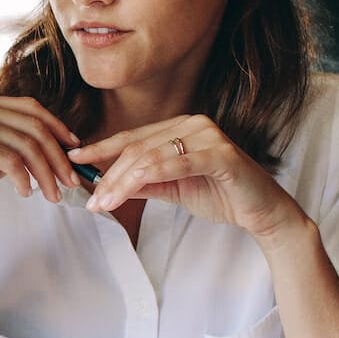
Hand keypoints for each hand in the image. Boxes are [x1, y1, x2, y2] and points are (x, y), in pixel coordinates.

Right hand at [0, 95, 82, 242]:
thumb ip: (15, 148)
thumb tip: (59, 150)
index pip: (29, 108)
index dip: (57, 127)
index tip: (75, 150)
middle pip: (33, 125)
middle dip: (58, 155)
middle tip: (72, 181)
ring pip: (26, 144)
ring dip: (46, 173)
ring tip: (54, 195)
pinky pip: (11, 159)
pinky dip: (24, 179)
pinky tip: (26, 194)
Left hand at [69, 114, 304, 246]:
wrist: (263, 213)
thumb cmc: (222, 196)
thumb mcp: (174, 189)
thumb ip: (145, 182)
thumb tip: (107, 183)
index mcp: (181, 127)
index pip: (133, 138)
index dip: (101, 149)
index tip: (74, 160)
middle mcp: (193, 124)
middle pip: (138, 148)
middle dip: (108, 174)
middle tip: (89, 198)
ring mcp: (208, 136)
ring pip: (151, 156)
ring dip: (121, 181)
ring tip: (102, 202)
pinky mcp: (221, 154)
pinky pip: (177, 164)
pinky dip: (149, 176)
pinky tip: (128, 188)